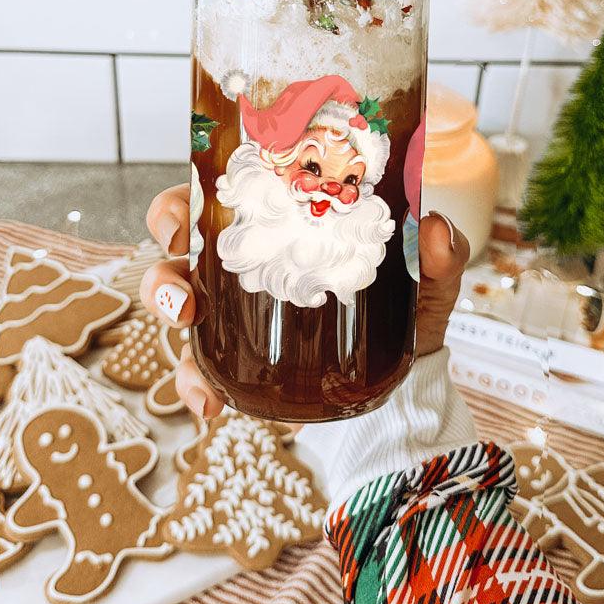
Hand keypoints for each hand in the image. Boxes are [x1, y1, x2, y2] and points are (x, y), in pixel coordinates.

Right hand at [140, 184, 469, 418]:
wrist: (406, 380)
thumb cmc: (405, 306)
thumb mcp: (427, 277)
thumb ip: (439, 252)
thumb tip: (434, 229)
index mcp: (277, 226)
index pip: (216, 198)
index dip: (183, 200)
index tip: (183, 215)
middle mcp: (244, 265)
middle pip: (177, 249)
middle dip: (163, 262)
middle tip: (182, 285)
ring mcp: (233, 316)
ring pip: (176, 304)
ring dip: (167, 311)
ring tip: (185, 324)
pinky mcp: (238, 364)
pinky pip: (199, 372)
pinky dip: (194, 386)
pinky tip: (208, 404)